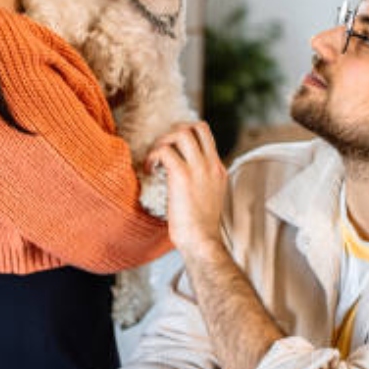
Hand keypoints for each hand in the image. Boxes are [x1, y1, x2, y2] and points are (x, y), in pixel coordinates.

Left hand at [145, 122, 227, 254]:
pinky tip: (149, 170)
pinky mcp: (182, 175)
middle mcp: (211, 165)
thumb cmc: (200, 228)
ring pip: (182, 132)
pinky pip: (165, 151)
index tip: (171, 149)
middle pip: (198, 126)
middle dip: (176, 131)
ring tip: (156, 158)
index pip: (206, 136)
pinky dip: (153, 156)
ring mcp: (199, 169)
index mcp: (218, 170)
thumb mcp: (208, 198)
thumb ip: (201, 183)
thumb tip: (182, 177)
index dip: (186, 136)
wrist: (202, 241)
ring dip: (163, 141)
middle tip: (163, 148)